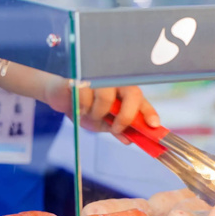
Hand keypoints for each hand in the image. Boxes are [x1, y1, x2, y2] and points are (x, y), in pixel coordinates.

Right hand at [42, 78, 159, 143]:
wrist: (60, 98)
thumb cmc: (85, 108)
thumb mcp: (102, 124)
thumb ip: (117, 130)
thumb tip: (129, 139)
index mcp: (125, 94)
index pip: (142, 102)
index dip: (150, 113)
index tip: (154, 125)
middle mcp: (117, 83)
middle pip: (133, 94)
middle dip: (125, 116)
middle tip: (115, 128)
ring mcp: (102, 77)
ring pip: (106, 97)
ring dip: (97, 113)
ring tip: (89, 114)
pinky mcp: (84, 75)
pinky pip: (86, 95)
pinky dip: (82, 106)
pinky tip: (79, 107)